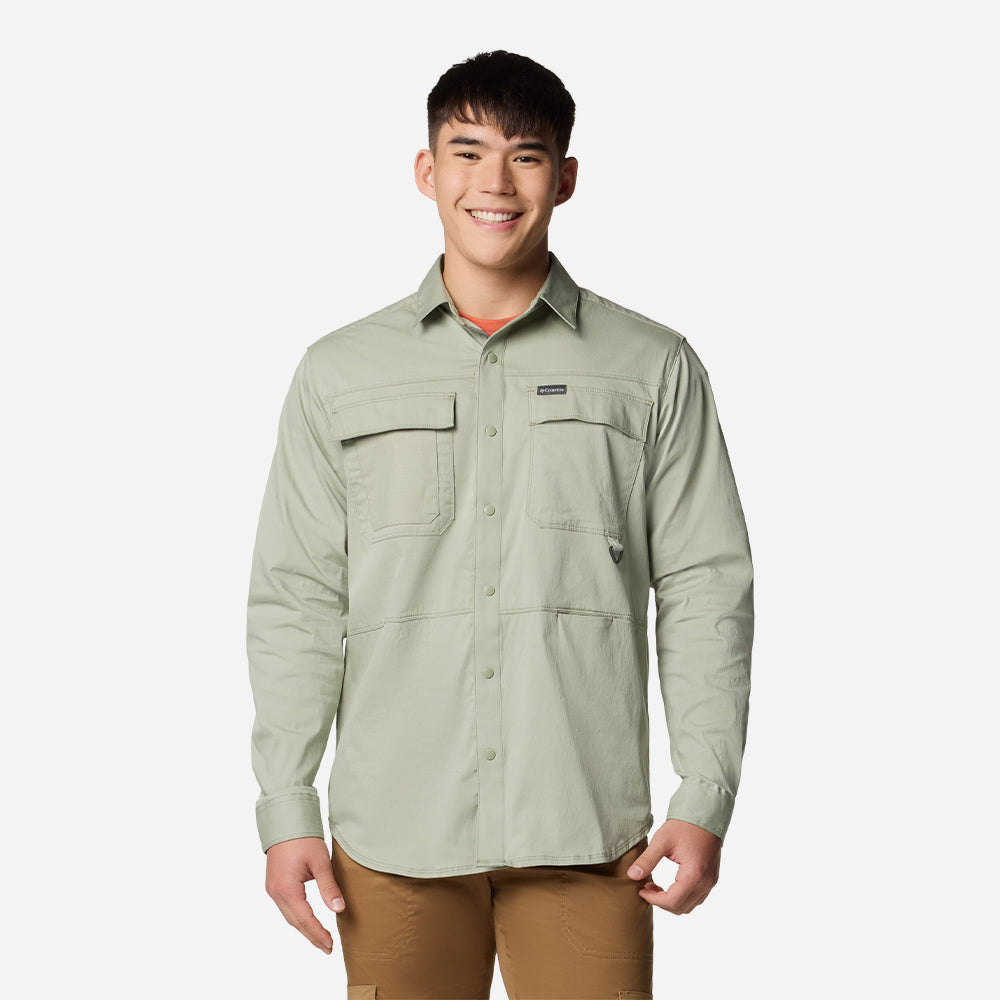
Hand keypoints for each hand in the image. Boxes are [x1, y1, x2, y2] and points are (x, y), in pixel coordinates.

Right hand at [264, 836, 345, 953]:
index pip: (305, 919)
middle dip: (311, 936)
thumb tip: (339, 909)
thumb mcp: (321, 862)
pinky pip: (285, 907)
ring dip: (304, 928)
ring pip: (289, 916)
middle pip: (295, 922)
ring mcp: (272, 889)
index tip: (330, 945)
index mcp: (287, 889)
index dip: (318, 934)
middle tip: (328, 948)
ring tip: (320, 939)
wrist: (285, 822)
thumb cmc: (303, 839)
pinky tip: (307, 921)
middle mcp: (276, 892)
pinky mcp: (274, 884)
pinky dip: (297, 917)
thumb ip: (329, 887)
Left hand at [625, 819, 721, 914]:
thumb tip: (631, 876)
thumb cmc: (683, 825)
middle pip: (681, 908)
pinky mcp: (712, 878)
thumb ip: (647, 860)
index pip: (672, 901)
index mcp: (694, 874)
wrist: (704, 814)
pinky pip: (697, 898)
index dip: (653, 900)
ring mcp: (711, 882)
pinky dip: (682, 897)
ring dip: (672, 901)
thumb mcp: (662, 840)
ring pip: (690, 906)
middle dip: (661, 902)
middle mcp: (705, 882)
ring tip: (656, 886)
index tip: (641, 890)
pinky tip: (671, 884)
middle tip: (646, 887)